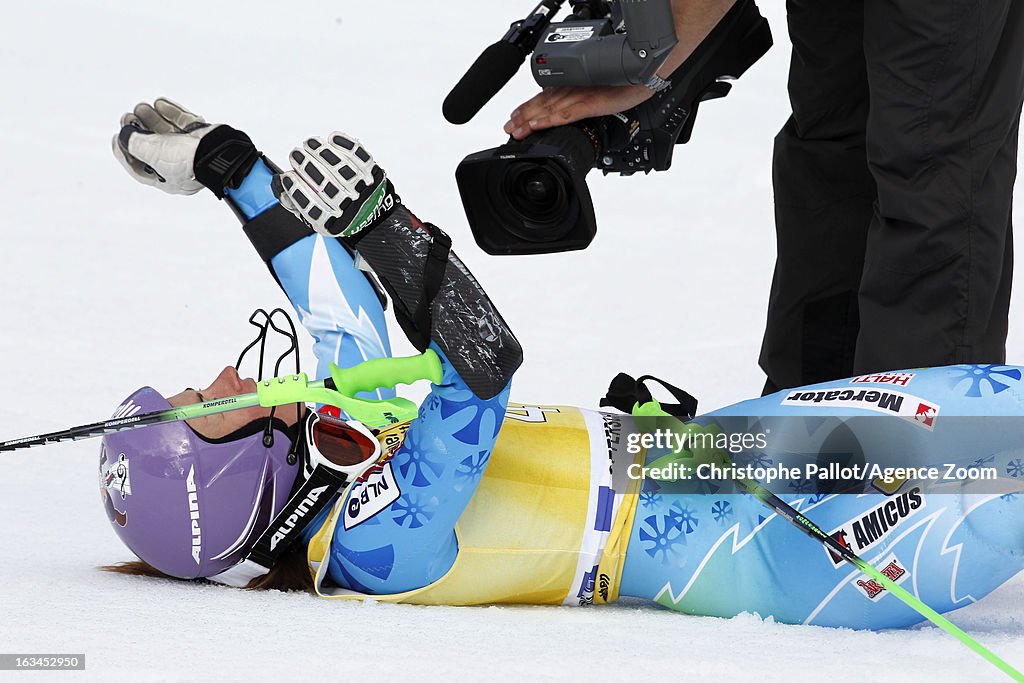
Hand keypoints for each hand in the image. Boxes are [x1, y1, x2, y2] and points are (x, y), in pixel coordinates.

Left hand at [112, 98, 258, 196]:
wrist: (219, 151)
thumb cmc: (187, 160)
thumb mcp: (152, 153)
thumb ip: (135, 143)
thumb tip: (127, 134)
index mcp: (167, 179)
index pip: (140, 168)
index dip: (125, 152)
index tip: (118, 137)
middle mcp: (179, 166)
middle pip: (153, 147)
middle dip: (138, 130)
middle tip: (128, 116)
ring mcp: (192, 151)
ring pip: (167, 133)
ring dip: (152, 118)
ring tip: (142, 106)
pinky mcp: (202, 136)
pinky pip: (183, 123)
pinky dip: (171, 113)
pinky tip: (160, 103)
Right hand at [271, 133, 397, 238]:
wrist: (373, 214)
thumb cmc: (338, 212)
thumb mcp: (316, 217)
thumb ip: (295, 203)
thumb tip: (279, 184)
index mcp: (333, 223)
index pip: (313, 208)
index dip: (297, 191)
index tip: (287, 176)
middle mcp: (350, 209)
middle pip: (326, 185)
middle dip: (307, 166)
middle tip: (295, 154)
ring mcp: (364, 191)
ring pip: (341, 169)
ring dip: (323, 152)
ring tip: (310, 143)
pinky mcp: (373, 175)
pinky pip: (360, 157)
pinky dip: (345, 145)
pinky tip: (332, 139)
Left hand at [503, 85, 652, 139]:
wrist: (644, 74)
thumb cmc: (625, 82)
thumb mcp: (598, 94)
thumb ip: (582, 102)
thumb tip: (572, 112)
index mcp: (574, 86)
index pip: (545, 97)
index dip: (527, 108)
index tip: (514, 118)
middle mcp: (573, 89)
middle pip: (541, 104)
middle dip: (523, 117)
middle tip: (508, 129)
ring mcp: (580, 96)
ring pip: (549, 110)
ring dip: (530, 121)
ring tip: (516, 131)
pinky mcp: (590, 103)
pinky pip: (566, 114)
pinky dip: (549, 120)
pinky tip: (537, 125)